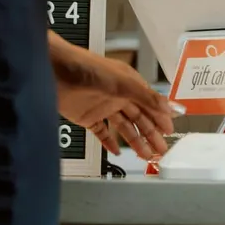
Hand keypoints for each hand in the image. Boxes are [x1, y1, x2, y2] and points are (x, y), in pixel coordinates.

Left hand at [49, 33, 174, 159]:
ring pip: (124, 127)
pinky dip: (110, 142)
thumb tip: (168, 107)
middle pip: (139, 118)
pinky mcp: (87, 117)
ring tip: (146, 155)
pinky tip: (117, 152)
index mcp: (129, 84)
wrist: (54, 71)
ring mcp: (103, 107)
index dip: (160, 118)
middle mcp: (118, 96)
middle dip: (151, 134)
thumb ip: (146, 96)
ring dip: (135, 141)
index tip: (169, 132)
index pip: (149, 104)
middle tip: (161, 150)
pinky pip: (102, 132)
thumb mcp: (122, 82)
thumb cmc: (88, 69)